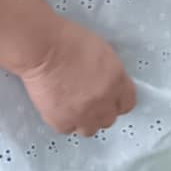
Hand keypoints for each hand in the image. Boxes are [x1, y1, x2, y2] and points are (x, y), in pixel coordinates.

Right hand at [19, 17, 136, 135]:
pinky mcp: (63, 122)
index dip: (117, 101)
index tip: (109, 99)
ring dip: (83, 120)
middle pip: (109, 119)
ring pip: (90, 129)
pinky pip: (68, 129)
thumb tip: (108, 84)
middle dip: (100, 110)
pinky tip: (58, 107)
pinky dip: (63, 120)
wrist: (43, 49)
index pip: (127, 104)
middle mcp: (104, 101)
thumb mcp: (102, 51)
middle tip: (87, 100)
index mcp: (117, 81)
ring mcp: (84, 114)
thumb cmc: (69, 41)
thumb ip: (110, 73)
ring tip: (72, 107)